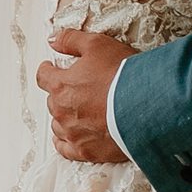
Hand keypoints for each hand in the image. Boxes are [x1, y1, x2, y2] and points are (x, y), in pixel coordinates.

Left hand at [38, 23, 132, 166]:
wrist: (147, 107)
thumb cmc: (124, 75)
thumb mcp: (98, 45)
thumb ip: (71, 40)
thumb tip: (52, 40)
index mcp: (61, 85)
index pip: (43, 76)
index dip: (48, 70)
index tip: (52, 69)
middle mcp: (62, 111)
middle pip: (53, 101)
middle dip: (62, 94)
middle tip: (79, 90)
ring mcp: (72, 133)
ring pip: (58, 125)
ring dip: (65, 118)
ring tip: (80, 113)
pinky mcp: (86, 151)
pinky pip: (65, 149)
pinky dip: (66, 142)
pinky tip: (72, 137)